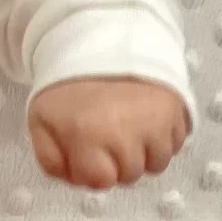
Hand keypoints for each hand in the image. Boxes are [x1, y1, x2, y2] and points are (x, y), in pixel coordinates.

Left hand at [27, 77, 188, 189]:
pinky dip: (162, 138)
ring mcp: (158, 123)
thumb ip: (51, 160)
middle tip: (107, 135)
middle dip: (116, 163)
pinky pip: (175, 143)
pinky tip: (145, 118)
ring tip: (128, 126)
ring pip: (156, 163)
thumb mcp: (42, 120)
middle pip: (129, 175)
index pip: (100, 182)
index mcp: (89, 136)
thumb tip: (77, 182)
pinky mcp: (179, 110)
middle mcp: (128, 134)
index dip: (92, 170)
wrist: (105, 38)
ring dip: (142, 153)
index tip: (87, 151)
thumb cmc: (69, 84)